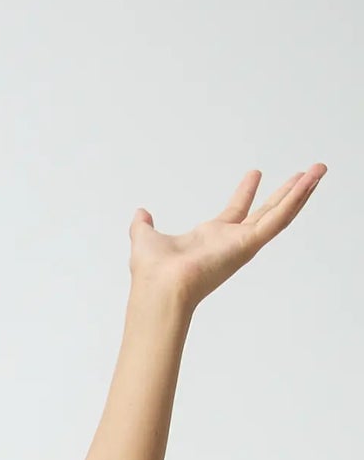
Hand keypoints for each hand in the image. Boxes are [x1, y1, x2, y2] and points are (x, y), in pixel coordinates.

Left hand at [128, 164, 326, 312]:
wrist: (160, 290)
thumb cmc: (152, 273)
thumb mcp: (145, 238)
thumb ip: (144, 226)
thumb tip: (140, 215)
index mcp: (211, 238)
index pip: (235, 211)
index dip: (245, 192)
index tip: (255, 173)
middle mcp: (231, 242)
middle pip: (266, 211)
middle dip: (285, 193)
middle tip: (305, 174)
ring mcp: (243, 244)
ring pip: (280, 214)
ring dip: (302, 192)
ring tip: (319, 170)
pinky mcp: (249, 245)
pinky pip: (279, 219)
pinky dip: (296, 199)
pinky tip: (311, 181)